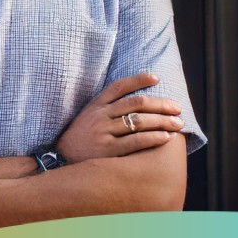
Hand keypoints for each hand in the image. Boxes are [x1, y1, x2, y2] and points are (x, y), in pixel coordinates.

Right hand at [56, 73, 184, 162]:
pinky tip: (166, 137)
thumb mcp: (87, 117)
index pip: (119, 86)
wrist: (60, 159)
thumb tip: (136, 102)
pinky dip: (153, 138)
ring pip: (138, 121)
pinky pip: (135, 141)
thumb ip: (106, 108)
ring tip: (177, 123)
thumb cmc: (80, 138)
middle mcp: (99, 116)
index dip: (138, 79)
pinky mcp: (107, 150)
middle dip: (160, 104)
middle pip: (135, 103)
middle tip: (177, 109)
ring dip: (162, 121)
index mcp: (95, 105)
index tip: (157, 78)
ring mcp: (102, 132)